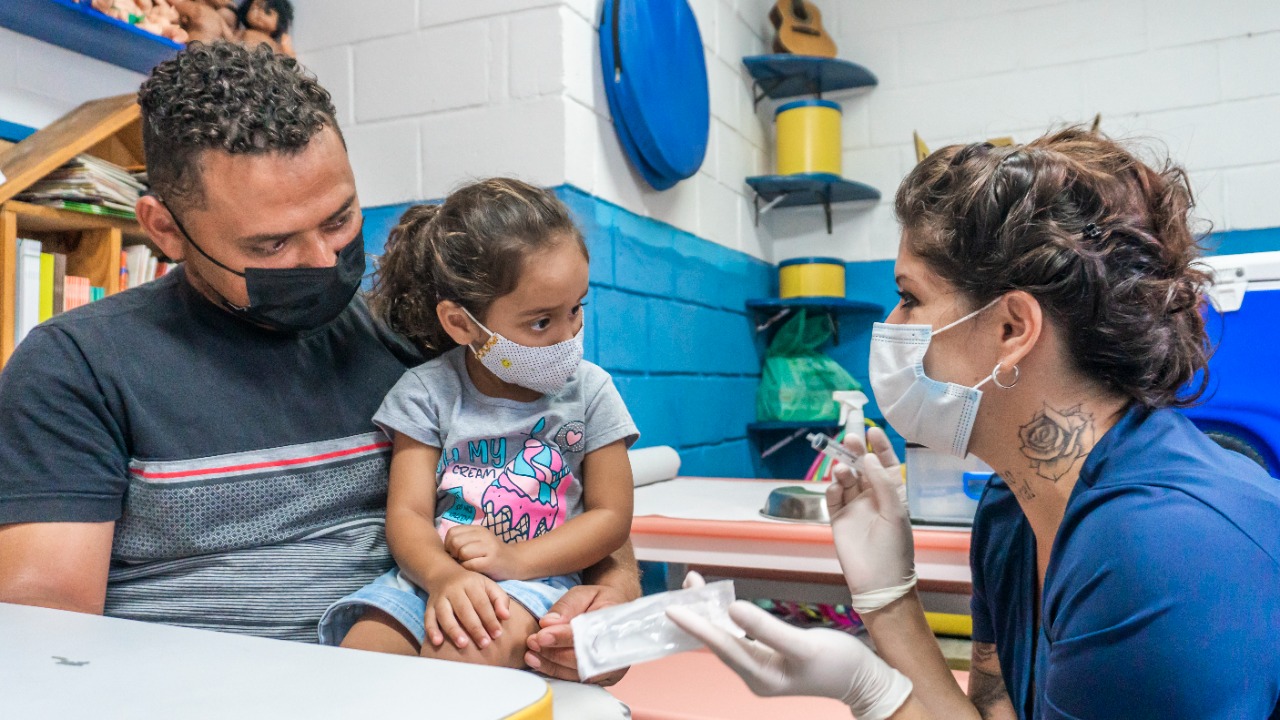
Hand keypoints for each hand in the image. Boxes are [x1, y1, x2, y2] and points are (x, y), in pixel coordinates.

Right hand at [423, 568, 510, 649]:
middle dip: (475, 628)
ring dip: (453, 630)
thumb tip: (506, 616)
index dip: (490, 619)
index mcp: (471, 583)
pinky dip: (432, 630)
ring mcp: (440, 598)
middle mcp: (454, 590)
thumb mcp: (489, 586)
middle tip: (484, 644)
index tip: (497, 634)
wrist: (444, 575)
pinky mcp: (429, 607)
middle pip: (464, 610)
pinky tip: (438, 642)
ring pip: (445, 615)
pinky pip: (428, 618)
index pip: (482, 603)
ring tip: (463, 644)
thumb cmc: (472, 586)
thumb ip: (500, 600)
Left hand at [444, 525, 520, 580]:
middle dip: (453, 553)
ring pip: (462, 552)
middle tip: (460, 560)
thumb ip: (464, 541)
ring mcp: (488, 547)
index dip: (449, 544)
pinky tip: (473, 571)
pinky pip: (470, 564)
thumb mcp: (480, 542)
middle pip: (455, 542)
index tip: (455, 553)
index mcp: (478, 529)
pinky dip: (467, 569)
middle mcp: (483, 535)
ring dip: (460, 562)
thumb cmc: (492, 555)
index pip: (452, 532)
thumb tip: (444, 550)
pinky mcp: (491, 561)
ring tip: (467, 565)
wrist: (517, 562)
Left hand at [525, 584, 630, 684]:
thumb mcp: (584, 593)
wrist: (614, 612)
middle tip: (532, 643)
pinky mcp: (603, 678)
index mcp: (615, 623)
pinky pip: (577, 680)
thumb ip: (567, 605)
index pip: (588, 634)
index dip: (563, 637)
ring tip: (531, 655)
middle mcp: (618, 649)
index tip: (541, 636)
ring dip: (552, 665)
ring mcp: (612, 667)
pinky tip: (541, 664)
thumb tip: (548, 623)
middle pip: (583, 658)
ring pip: (578, 673)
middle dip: (554, 653)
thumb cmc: (599, 601)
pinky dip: (557, 673)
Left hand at [667, 573, 912, 719]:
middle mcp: (755, 675)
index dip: (696, 625)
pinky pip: (738, 637)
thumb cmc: (840, 664)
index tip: (673, 608)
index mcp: (761, 676)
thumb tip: (732, 610)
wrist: (866, 680)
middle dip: (698, 615)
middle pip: (718, 642)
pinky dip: (726, 618)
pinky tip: (720, 603)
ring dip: (710, 614)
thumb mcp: (805, 645)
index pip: (720, 645)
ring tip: (695, 586)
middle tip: (684, 585)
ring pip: (726, 638)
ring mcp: (760, 668)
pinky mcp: (768, 659)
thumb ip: (767, 628)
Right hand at [825, 427, 915, 610]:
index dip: (880, 447)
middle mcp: (872, 497)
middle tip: (848, 439)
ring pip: (846, 479)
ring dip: (843, 470)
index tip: (872, 431)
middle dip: (855, 452)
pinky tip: (835, 486)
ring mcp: (854, 507)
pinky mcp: (838, 518)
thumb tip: (867, 456)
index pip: (885, 464)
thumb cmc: (894, 547)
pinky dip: (832, 488)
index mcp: (892, 494)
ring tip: (842, 470)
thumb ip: (881, 482)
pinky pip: (833, 496)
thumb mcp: (895, 511)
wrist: (878, 581)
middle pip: (862, 467)